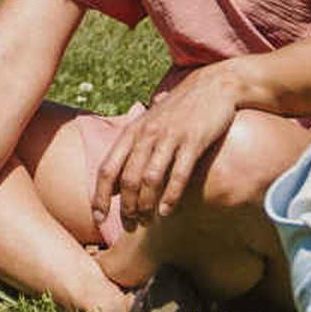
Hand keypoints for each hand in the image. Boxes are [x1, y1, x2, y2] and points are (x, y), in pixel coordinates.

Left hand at [87, 67, 241, 239]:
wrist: (212, 86)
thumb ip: (130, 153)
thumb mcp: (148, 126)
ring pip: (150, 179)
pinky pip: (178, 174)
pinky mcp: (193, 141)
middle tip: (130, 225)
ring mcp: (170, 137)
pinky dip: (171, 196)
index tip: (98, 218)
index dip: (100, 196)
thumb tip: (114, 187)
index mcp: (132, 132)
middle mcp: (147, 134)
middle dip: (126, 207)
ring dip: (146, 204)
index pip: (107, 169)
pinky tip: (167, 211)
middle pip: (128, 179)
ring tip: (147, 221)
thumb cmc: (178, 112)